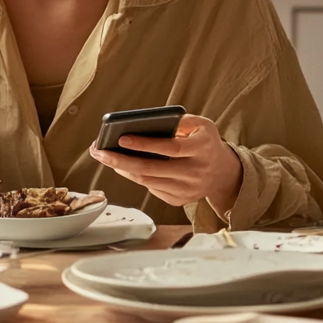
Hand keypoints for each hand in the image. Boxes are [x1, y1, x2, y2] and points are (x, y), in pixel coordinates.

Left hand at [89, 114, 243, 216]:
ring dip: (123, 169)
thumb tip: (147, 123)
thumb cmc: (206, 143)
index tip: (121, 137)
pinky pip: (152, 188)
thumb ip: (180, 121)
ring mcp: (187, 189)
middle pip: (151, 169)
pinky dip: (134, 177)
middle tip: (99, 151)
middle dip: (121, 160)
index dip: (144, 144)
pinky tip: (122, 167)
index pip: (170, 148)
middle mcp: (196, 171)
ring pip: (147, 181)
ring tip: (105, 157)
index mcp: (203, 148)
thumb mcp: (202, 125)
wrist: (223, 173)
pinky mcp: (180, 200)